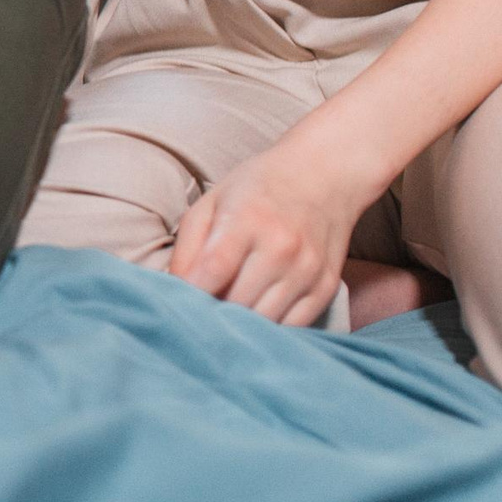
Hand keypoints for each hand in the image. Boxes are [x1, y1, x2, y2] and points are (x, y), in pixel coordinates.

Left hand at [169, 138, 381, 326]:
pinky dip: (270, 328)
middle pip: (237, 302)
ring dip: (240, 324)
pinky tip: (256, 314)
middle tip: (200, 308)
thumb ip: (187, 246)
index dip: (190, 294)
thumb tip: (175, 291)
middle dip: (213, 311)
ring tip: (227, 309)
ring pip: (264, 321)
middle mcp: (282, 247)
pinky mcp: (326, 287)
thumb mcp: (211, 202)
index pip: (214, 270)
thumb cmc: (257, 188)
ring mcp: (308, 269)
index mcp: (248, 219)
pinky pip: (293, 326)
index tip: (177, 306)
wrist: (324, 173)